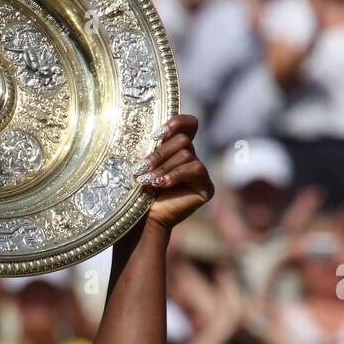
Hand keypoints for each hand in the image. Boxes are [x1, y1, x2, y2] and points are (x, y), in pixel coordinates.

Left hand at [136, 114, 213, 233]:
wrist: (142, 221)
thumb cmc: (137, 193)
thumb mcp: (143, 165)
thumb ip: (151, 146)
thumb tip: (153, 130)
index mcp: (175, 149)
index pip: (188, 124)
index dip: (177, 122)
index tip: (157, 134)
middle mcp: (190, 158)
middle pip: (182, 140)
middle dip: (159, 154)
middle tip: (140, 168)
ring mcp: (199, 172)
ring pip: (186, 154)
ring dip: (163, 167)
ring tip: (146, 181)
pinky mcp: (206, 186)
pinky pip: (194, 169)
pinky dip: (175, 175)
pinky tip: (160, 184)